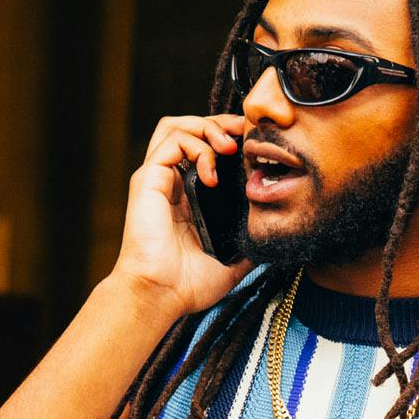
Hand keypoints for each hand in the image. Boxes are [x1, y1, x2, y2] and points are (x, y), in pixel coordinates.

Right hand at [114, 113, 250, 321]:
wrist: (162, 294)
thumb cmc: (188, 284)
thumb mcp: (231, 261)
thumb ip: (248, 244)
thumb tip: (270, 236)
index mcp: (187, 197)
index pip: (203, 149)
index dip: (225, 138)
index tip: (250, 144)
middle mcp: (170, 182)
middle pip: (189, 129)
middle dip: (218, 124)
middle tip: (242, 134)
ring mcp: (157, 178)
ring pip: (176, 126)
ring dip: (206, 128)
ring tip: (227, 147)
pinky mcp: (148, 179)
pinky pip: (170, 141)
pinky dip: (195, 147)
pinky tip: (211, 171)